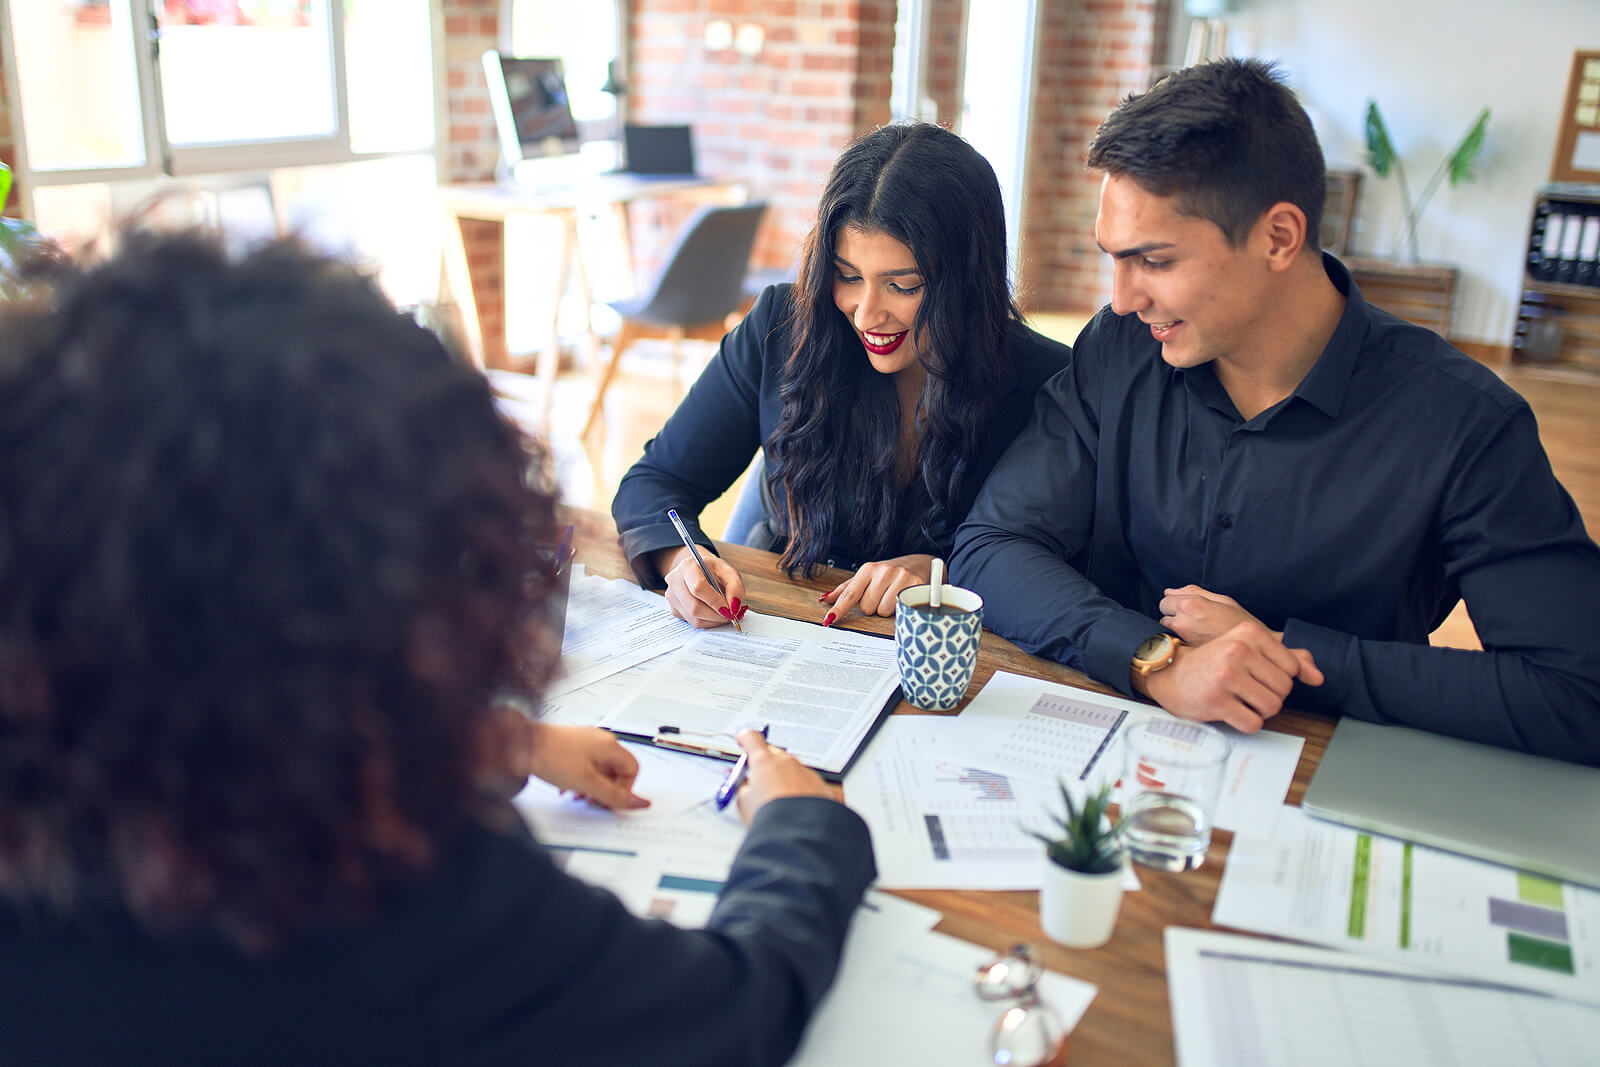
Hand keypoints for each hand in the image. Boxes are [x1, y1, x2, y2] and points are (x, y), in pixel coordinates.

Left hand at [526, 723, 649, 809]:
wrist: (522, 744)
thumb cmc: (552, 757)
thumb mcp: (587, 783)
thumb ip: (614, 796)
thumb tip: (640, 803)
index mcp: (610, 745)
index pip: (632, 769)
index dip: (625, 788)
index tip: (610, 801)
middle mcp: (600, 740)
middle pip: (616, 770)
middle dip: (606, 790)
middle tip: (593, 802)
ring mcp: (586, 741)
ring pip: (600, 769)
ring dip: (592, 787)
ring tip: (577, 796)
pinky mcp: (572, 745)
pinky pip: (585, 765)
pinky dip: (581, 779)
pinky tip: (567, 788)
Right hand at [653, 545, 748, 629]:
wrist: (699, 570)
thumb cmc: (713, 571)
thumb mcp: (729, 572)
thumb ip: (736, 588)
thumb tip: (734, 608)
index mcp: (687, 566)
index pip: (698, 588)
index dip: (715, 602)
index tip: (730, 609)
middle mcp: (675, 581)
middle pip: (694, 607)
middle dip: (716, 615)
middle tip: (731, 615)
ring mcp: (672, 597)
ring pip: (694, 618)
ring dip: (713, 621)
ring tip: (724, 614)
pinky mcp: (674, 609)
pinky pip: (692, 622)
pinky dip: (707, 622)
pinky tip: (714, 613)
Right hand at [731, 728, 836, 823]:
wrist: (799, 832)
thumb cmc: (771, 817)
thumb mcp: (744, 802)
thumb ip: (744, 787)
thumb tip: (745, 785)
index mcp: (764, 761)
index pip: (752, 738)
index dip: (745, 739)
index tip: (743, 740)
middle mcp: (787, 762)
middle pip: (774, 754)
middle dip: (766, 764)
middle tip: (760, 781)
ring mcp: (805, 772)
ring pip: (792, 769)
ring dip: (785, 778)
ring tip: (779, 801)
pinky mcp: (820, 785)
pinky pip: (807, 782)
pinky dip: (801, 790)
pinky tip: (795, 806)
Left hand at [817, 553, 933, 623]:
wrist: (923, 563)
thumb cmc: (892, 573)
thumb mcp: (869, 576)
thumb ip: (847, 589)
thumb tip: (825, 600)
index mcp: (868, 569)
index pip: (850, 594)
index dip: (839, 609)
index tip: (829, 619)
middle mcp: (883, 571)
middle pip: (867, 607)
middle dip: (874, 606)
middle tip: (884, 594)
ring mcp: (900, 578)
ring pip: (883, 611)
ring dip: (888, 608)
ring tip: (895, 596)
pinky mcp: (915, 585)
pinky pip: (899, 610)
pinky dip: (900, 609)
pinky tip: (904, 598)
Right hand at [1136, 620, 1323, 732]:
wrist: (1169, 673)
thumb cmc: (1211, 662)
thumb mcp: (1245, 648)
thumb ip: (1282, 657)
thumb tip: (1318, 677)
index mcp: (1248, 633)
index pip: (1291, 667)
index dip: (1278, 678)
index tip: (1257, 676)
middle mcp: (1237, 651)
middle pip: (1283, 689)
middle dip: (1269, 696)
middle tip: (1246, 691)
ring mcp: (1226, 676)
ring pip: (1272, 707)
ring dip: (1259, 711)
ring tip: (1241, 702)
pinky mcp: (1216, 701)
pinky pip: (1253, 723)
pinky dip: (1246, 723)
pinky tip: (1231, 712)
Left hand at [1160, 585, 1258, 645]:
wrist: (1256, 651)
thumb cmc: (1241, 623)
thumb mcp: (1223, 601)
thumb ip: (1193, 592)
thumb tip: (1169, 591)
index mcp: (1191, 605)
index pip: (1165, 602)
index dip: (1174, 605)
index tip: (1186, 611)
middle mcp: (1182, 622)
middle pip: (1162, 618)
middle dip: (1173, 620)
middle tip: (1193, 625)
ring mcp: (1182, 641)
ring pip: (1166, 634)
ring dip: (1175, 633)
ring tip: (1194, 636)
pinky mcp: (1185, 656)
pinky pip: (1173, 647)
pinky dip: (1179, 645)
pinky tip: (1193, 646)